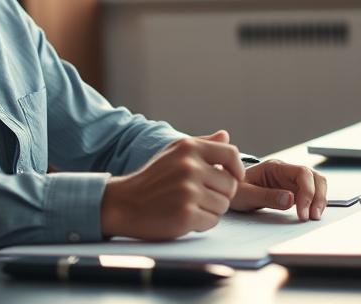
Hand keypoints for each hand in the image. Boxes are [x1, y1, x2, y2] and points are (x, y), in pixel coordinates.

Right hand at [100, 130, 244, 240]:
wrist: (123, 204)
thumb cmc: (151, 180)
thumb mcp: (173, 153)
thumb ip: (201, 144)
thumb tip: (225, 136)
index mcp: (189, 148)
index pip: (231, 154)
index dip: (237, 169)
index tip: (233, 178)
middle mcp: (190, 166)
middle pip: (230, 185)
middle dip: (219, 194)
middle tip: (198, 197)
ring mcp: (188, 191)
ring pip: (223, 205)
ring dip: (210, 210)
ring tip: (188, 205)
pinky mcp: (186, 214)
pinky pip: (212, 222)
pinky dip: (201, 224)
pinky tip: (183, 217)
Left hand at [230, 159, 328, 221]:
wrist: (228, 191)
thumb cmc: (236, 190)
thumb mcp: (245, 194)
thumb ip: (266, 196)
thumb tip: (291, 199)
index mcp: (275, 167)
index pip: (301, 173)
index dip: (307, 192)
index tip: (302, 212)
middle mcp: (286, 172)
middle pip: (314, 177)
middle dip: (317, 197)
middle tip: (312, 217)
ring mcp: (290, 181)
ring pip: (316, 185)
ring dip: (319, 200)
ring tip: (314, 217)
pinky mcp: (293, 191)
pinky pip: (310, 195)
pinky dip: (314, 204)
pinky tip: (310, 214)